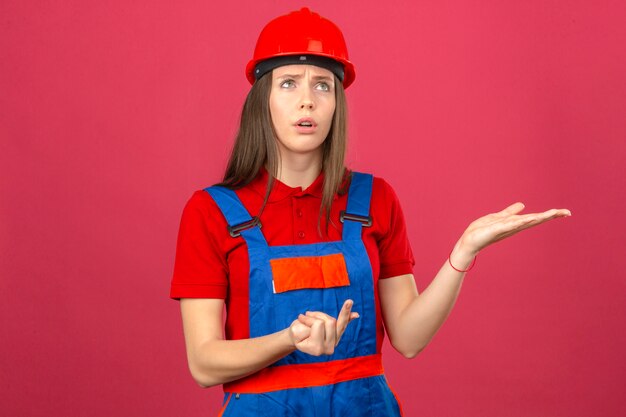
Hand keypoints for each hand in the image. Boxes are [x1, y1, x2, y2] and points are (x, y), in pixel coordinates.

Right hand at [287, 299, 358, 355]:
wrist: (295, 339)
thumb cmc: (296, 334)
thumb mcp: (296, 330)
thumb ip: (317, 325)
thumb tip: (328, 323)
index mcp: (318, 349)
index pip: (319, 325)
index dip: (308, 319)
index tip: (300, 318)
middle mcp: (329, 348)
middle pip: (330, 321)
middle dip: (317, 315)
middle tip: (306, 316)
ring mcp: (335, 342)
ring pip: (335, 320)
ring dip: (322, 314)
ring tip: (311, 315)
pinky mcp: (337, 335)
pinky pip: (344, 325)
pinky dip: (349, 318)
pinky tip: (356, 315)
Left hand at [457, 202, 571, 256]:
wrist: (469, 241)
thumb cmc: (482, 230)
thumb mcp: (498, 217)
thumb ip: (510, 212)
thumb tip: (523, 205)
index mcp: (515, 224)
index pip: (535, 218)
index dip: (549, 214)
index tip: (565, 212)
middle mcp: (514, 227)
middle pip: (535, 220)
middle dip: (550, 216)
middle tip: (567, 212)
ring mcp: (507, 229)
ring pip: (526, 221)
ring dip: (539, 217)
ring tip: (553, 213)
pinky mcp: (497, 229)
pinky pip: (511, 224)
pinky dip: (520, 221)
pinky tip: (529, 218)